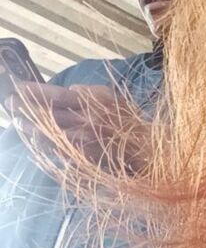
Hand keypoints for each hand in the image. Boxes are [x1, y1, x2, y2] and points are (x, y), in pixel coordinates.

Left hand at [4, 82, 151, 171]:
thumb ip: (88, 94)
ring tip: (20, 124)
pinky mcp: (85, 160)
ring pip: (51, 136)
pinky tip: (39, 142)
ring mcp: (85, 143)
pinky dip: (49, 147)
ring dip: (33, 130)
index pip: (57, 95)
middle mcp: (87, 121)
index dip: (35, 92)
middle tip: (9, 104)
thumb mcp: (110, 99)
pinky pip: (62, 153)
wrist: (150, 152)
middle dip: (26, 110)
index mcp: (94, 101)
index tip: (17, 87)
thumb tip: (69, 91)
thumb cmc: (129, 123)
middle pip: (49, 116)